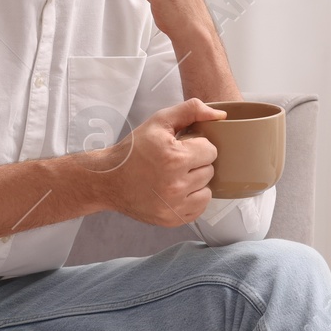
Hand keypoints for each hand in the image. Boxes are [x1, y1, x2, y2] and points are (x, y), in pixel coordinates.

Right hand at [97, 98, 225, 226]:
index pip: (211, 150)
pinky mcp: (172, 220)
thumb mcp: (159, 121)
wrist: (109, 179)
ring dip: (196, 182)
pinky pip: (199, 208)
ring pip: (207, 191)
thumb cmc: (134, 149)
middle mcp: (176, 185)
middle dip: (197, 163)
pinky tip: (176, 191)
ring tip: (177, 176)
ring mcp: (174, 207)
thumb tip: (222, 116)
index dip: (198, 145)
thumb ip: (191, 110)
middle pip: (210, 170)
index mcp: (174, 159)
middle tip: (177, 161)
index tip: (183, 147)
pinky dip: (192, 199)